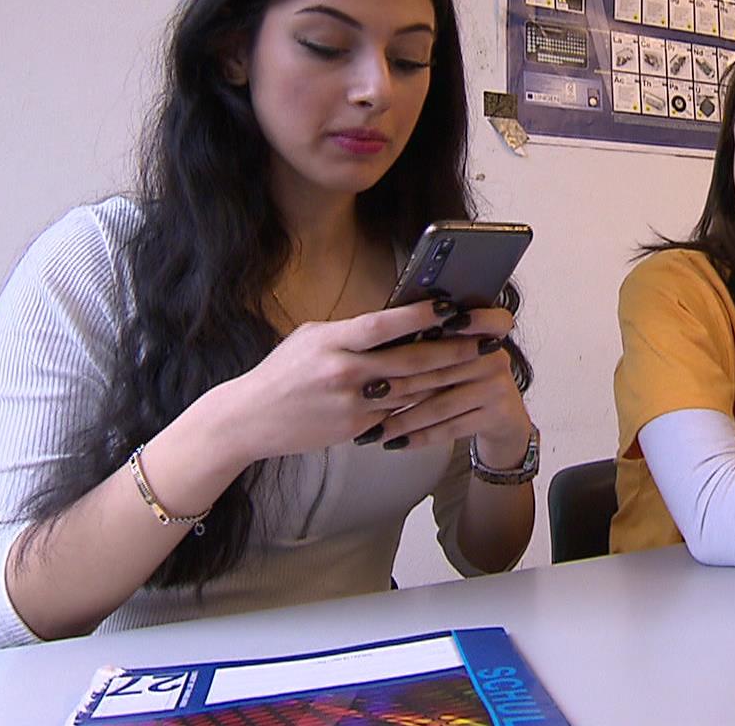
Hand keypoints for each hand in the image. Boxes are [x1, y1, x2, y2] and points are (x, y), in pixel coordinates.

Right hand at [197, 301, 513, 466]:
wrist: (249, 419)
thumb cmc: (283, 372)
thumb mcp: (312, 339)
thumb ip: (351, 332)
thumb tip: (393, 321)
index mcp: (331, 342)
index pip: (382, 325)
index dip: (419, 315)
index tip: (451, 306)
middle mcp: (344, 373)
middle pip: (410, 360)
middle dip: (453, 349)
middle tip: (485, 339)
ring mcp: (352, 404)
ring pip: (413, 389)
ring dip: (449, 377)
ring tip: (478, 363)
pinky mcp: (357, 429)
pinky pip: (399, 413)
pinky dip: (425, 401)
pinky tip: (450, 391)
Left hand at [359, 307, 531, 458]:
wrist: (504, 417)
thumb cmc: (465, 377)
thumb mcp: (456, 353)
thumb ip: (432, 340)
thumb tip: (382, 337)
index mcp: (485, 330)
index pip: (480, 317)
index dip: (464, 319)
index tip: (440, 322)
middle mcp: (496, 356)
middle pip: (442, 367)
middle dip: (401, 382)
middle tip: (367, 392)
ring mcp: (499, 387)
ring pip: (442, 404)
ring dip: (404, 419)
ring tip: (374, 430)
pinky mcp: (497, 416)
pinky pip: (451, 427)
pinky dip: (420, 437)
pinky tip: (396, 443)